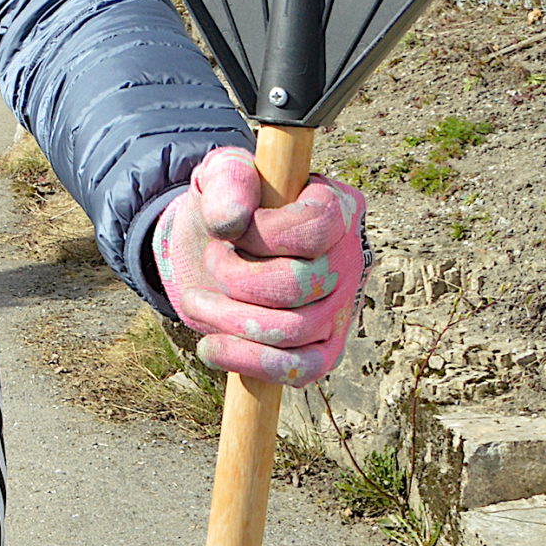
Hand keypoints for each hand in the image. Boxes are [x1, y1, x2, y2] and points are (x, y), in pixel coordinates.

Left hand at [154, 147, 366, 386]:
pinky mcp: (325, 347)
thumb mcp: (220, 175)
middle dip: (236, 278)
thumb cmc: (227, 204)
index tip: (228, 229)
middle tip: (211, 261)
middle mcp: (349, 259)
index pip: (316, 227)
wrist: (215, 244)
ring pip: (292, 331)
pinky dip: (249, 362)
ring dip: (228, 320)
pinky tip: (210, 347)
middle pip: (298, 285)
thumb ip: (228, 180)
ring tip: (196, 300)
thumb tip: (231, 220)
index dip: (261, 233)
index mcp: (338, 207)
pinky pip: (302, 370)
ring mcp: (341, 308)